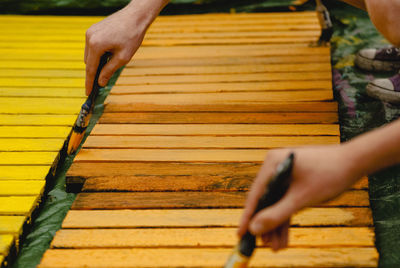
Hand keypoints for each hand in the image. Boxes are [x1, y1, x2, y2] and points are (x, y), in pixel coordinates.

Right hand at [84, 6, 146, 94]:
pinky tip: (110, 53)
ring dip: (97, 61)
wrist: (136, 16)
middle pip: (89, 62)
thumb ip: (109, 71)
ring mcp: (90, 32)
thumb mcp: (123, 58)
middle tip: (103, 81)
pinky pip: (92, 46)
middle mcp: (89, 37)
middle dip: (95, 71)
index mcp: (96, 45)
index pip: (90, 69)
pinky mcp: (93, 29)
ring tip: (113, 61)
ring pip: (90, 54)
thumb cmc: (132, 36)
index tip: (87, 93)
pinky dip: (98, 53)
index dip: (89, 83)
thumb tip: (100, 82)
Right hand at [237, 145, 362, 250]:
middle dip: (267, 225)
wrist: (355, 162)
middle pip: (266, 200)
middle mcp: (275, 166)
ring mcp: (285, 172)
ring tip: (277, 247)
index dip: (248, 217)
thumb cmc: (329, 175)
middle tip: (264, 246)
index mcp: (273, 164)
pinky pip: (286, 200)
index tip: (240, 235)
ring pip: (276, 203)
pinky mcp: (294, 179)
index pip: (255, 195)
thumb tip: (254, 229)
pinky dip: (286, 217)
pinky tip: (284, 237)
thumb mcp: (301, 199)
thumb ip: (276, 215)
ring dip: (277, 225)